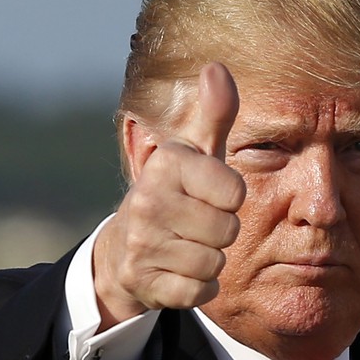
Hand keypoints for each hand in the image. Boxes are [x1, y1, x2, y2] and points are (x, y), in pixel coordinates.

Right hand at [92, 63, 245, 329]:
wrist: (123, 250)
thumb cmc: (175, 194)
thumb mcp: (195, 154)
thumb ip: (213, 115)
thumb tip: (217, 67)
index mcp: (166, 164)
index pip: (235, 193)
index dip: (228, 199)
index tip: (206, 195)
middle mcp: (148, 201)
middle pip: (228, 231)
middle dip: (219, 232)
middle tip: (195, 224)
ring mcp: (142, 244)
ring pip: (214, 262)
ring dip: (208, 260)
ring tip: (185, 246)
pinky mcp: (143, 282)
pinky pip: (200, 292)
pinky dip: (197, 287)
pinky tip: (178, 271)